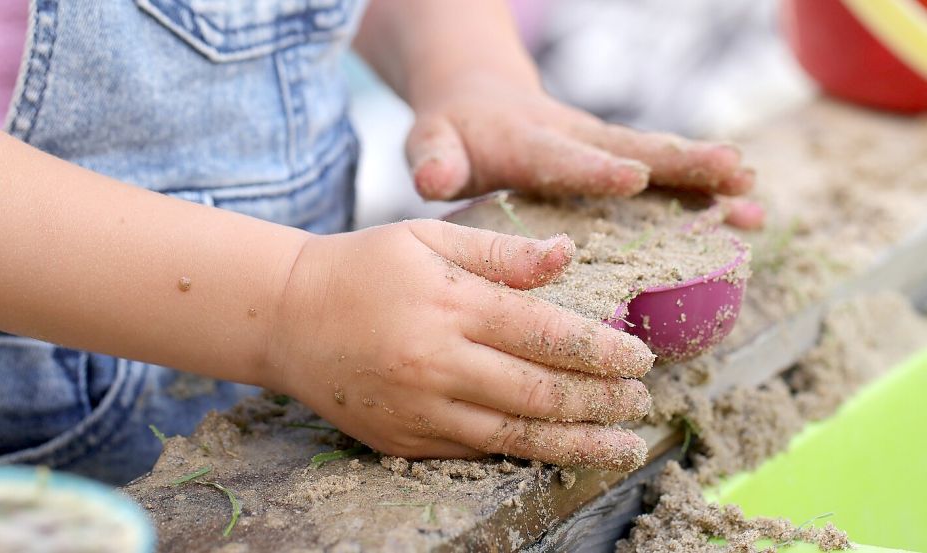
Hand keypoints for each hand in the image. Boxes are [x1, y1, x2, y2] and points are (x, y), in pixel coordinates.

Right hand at [264, 220, 654, 469]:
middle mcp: (438, 362)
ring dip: (578, 443)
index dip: (603, 351)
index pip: (547, 334)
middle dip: (602, 401)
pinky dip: (524, 454)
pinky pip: (476, 452)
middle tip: (640, 400)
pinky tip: (558, 451)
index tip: (641, 358)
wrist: (286, 317)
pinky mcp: (403, 440)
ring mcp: (419, 408)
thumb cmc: (364, 267)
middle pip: (540, 393)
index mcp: (450, 303)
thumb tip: (569, 255)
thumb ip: (501, 252)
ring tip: (623, 445)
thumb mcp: (428, 237)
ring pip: (515, 436)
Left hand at [406, 73, 763, 228]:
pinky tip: (749, 213)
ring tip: (754, 196)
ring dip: (706, 177)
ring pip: (660, 161)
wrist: (480, 97)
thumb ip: (434, 158)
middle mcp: (575, 140)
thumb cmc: (453, 132)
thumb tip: (432, 178)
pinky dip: (706, 192)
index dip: (595, 169)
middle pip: (633, 149)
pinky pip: (665, 175)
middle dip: (682, 163)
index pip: (563, 157)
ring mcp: (602, 148)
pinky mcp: (618, 159)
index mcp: (528, 143)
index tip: (633, 177)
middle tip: (733, 172)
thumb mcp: (432, 142)